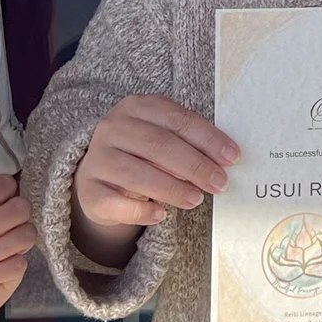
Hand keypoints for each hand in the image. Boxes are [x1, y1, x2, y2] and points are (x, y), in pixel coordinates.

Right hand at [75, 95, 238, 235]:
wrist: (102, 178)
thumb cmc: (144, 155)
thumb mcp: (165, 140)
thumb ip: (189, 144)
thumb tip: (225, 161)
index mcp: (137, 107)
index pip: (177, 120)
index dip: (208, 139)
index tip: (233, 157)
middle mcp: (112, 128)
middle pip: (158, 145)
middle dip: (194, 165)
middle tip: (219, 183)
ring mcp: (97, 159)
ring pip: (137, 174)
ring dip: (171, 188)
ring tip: (196, 199)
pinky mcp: (89, 191)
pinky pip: (116, 202)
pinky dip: (140, 210)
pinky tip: (161, 215)